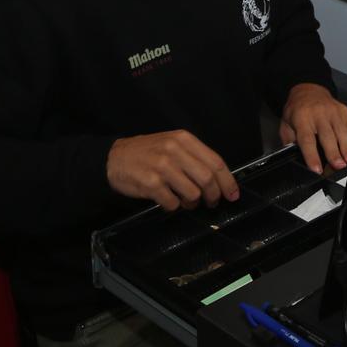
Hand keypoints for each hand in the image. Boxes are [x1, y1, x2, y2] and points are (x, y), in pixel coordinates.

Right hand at [106, 130, 238, 210]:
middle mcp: (174, 151)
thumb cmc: (148, 152)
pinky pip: (172, 203)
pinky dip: (174, 207)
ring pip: (192, 193)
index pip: (215, 161)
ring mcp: (162, 167)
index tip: (233, 194)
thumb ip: (193, 156)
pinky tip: (169, 202)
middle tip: (212, 203)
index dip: (228, 181)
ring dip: (193, 203)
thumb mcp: (172, 144)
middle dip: (214, 195)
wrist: (114, 158)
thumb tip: (218, 179)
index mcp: (184, 139)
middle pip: (207, 178)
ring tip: (187, 202)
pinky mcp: (150, 184)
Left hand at [278, 83, 346, 172]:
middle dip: (334, 152)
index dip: (312, 156)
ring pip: (342, 130)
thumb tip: (295, 158)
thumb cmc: (297, 110)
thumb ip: (290, 142)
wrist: (308, 90)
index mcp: (302, 118)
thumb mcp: (286, 125)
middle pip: (327, 136)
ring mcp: (334, 111)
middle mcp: (319, 114)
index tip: (317, 169)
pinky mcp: (345, 111)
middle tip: (338, 165)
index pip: (307, 140)